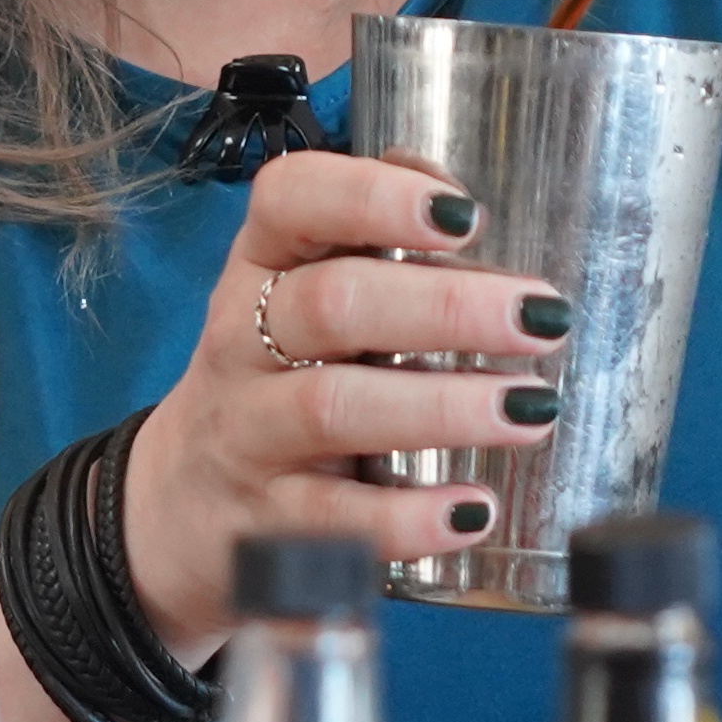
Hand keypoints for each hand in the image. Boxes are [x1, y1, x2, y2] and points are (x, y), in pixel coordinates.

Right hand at [120, 150, 570, 659]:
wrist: (179, 508)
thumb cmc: (275, 378)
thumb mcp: (301, 295)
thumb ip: (373, 241)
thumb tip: (465, 197)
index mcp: (260, 264)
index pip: (290, 199)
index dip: (373, 198)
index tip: (463, 215)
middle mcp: (241, 340)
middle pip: (332, 305)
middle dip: (447, 308)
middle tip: (542, 318)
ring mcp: (247, 433)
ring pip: (333, 408)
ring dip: (442, 407)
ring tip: (532, 409)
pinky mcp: (262, 524)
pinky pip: (332, 519)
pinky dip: (406, 518)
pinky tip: (472, 512)